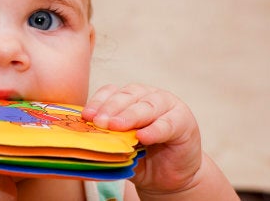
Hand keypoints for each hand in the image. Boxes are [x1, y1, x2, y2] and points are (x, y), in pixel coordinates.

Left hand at [82, 84, 202, 194]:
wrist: (168, 177)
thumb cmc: (140, 157)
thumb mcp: (120, 146)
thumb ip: (108, 138)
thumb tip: (87, 136)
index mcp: (128, 98)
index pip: (111, 92)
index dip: (98, 102)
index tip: (86, 116)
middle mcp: (147, 96)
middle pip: (128, 96)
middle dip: (111, 108)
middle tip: (99, 122)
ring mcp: (167, 106)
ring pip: (147, 105)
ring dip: (130, 116)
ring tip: (116, 126)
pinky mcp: (183, 121)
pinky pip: (167, 124)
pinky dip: (154, 130)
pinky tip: (142, 137)